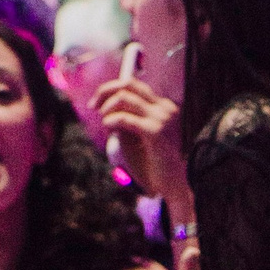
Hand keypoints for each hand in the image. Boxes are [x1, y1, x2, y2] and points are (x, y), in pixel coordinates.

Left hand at [93, 73, 187, 208]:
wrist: (176, 185)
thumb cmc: (155, 162)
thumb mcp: (141, 134)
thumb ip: (129, 116)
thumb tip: (104, 104)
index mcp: (163, 106)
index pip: (133, 84)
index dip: (110, 89)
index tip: (96, 103)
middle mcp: (165, 107)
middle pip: (128, 84)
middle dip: (105, 91)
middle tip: (93, 107)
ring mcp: (162, 118)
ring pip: (124, 98)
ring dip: (107, 108)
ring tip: (104, 123)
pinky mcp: (156, 132)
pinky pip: (125, 118)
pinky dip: (111, 120)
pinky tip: (108, 128)